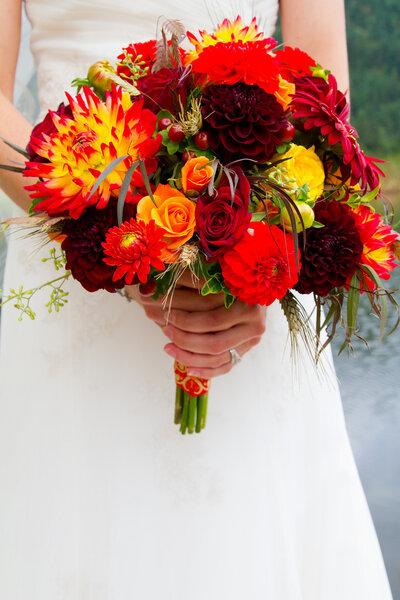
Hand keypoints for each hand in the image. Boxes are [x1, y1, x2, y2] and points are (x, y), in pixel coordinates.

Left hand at [126, 272, 266, 378]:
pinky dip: (205, 370)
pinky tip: (187, 369)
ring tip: (167, 347)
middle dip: (184, 339)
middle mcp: (255, 323)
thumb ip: (190, 281)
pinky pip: (225, 367)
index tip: (165, 313)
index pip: (212, 318)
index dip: (185, 319)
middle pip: (214, 341)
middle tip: (164, 329)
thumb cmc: (225, 274)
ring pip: (218, 357)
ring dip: (189, 356)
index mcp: (248, 301)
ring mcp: (252, 339)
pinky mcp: (245, 350)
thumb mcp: (211, 271)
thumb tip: (149, 290)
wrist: (251, 285)